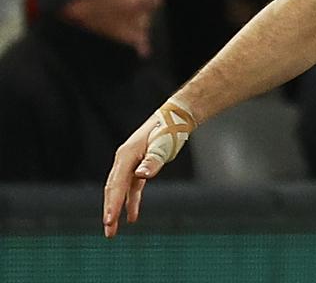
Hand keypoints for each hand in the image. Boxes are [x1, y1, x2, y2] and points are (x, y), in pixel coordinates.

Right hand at [103, 102, 195, 237]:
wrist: (175, 117)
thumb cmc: (168, 129)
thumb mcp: (162, 145)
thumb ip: (152, 161)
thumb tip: (141, 175)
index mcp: (126, 156)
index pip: (116, 184)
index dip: (112, 203)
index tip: (110, 220)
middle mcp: (124, 161)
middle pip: (113, 189)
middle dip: (110, 211)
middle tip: (108, 231)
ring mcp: (130, 164)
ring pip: (120, 191)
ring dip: (117, 209)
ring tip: (112, 230)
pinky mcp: (138, 167)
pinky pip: (131, 188)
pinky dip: (131, 202)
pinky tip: (132, 216)